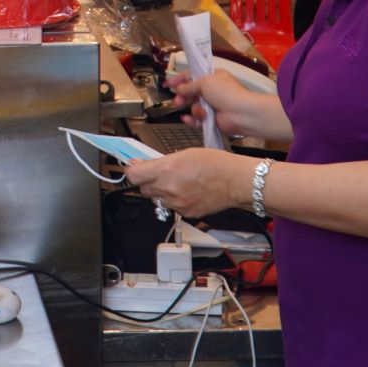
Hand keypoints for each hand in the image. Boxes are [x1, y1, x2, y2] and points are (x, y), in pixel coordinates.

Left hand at [125, 149, 251, 218]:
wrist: (235, 181)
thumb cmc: (215, 164)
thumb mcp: (184, 153)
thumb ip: (162, 161)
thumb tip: (145, 164)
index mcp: (166, 170)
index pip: (133, 175)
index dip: (132, 171)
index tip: (134, 168)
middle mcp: (169, 189)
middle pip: (144, 189)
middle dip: (148, 182)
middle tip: (159, 174)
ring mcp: (177, 203)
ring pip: (158, 200)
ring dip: (162, 192)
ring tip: (178, 183)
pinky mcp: (186, 213)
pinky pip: (173, 208)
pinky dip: (176, 201)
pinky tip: (187, 192)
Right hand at [165, 71, 264, 137]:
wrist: (241, 113)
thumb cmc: (228, 94)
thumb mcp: (205, 82)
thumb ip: (189, 85)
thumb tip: (179, 88)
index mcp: (213, 77)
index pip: (192, 76)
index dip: (179, 79)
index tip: (168, 84)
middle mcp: (212, 90)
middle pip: (191, 93)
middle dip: (183, 97)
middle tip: (178, 101)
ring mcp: (212, 105)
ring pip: (194, 107)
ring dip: (195, 109)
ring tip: (200, 111)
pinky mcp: (212, 119)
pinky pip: (197, 119)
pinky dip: (192, 120)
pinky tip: (188, 119)